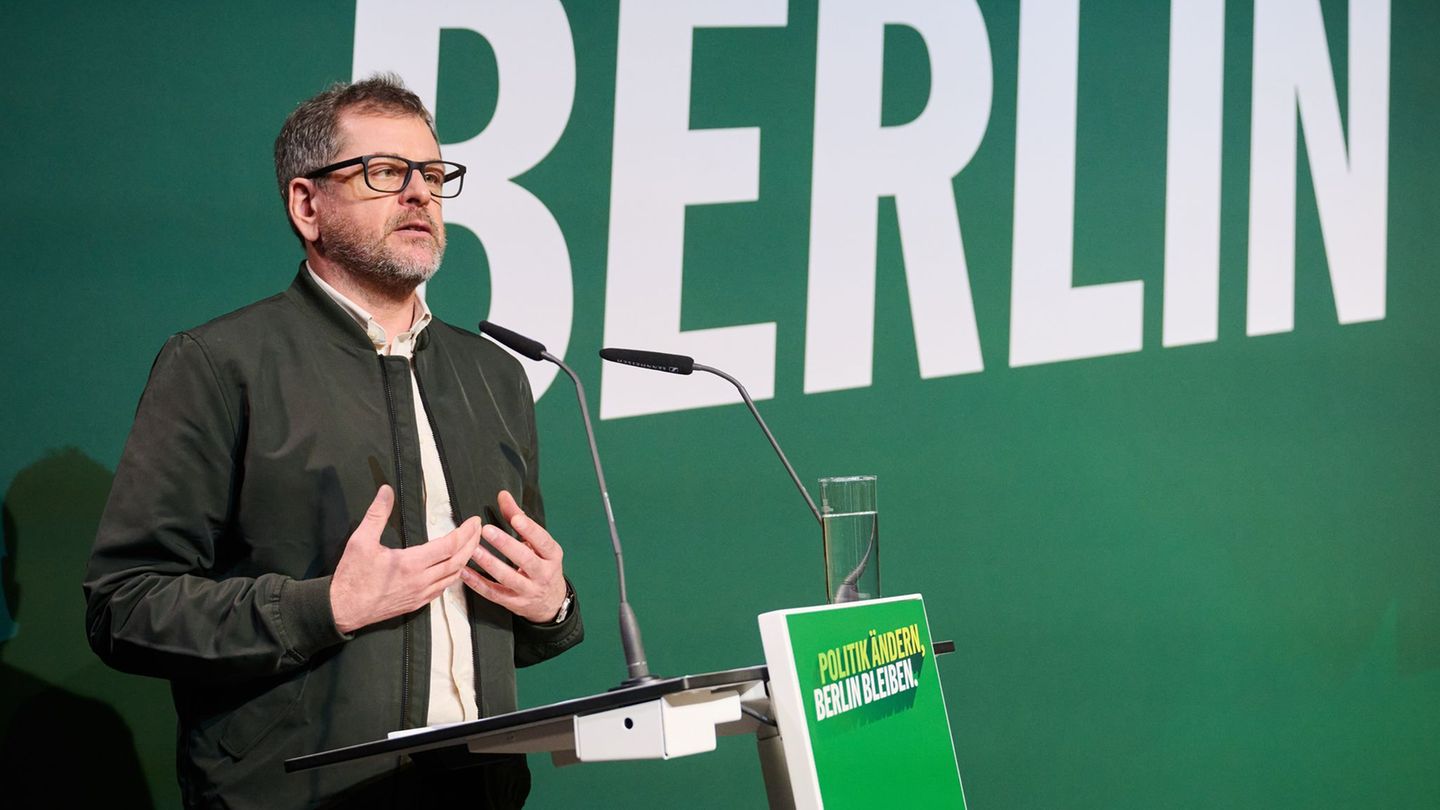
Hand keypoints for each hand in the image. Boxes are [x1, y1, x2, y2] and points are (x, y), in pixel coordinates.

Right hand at [329, 485, 481, 633]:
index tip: (474, 520)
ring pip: (453, 577)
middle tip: (479, 529)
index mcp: (411, 563)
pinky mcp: (417, 604)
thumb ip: (377, 514)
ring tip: (471, 545)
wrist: (342, 610)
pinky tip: (453, 568)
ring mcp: (421, 595)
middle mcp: (422, 581)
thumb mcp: (360, 541)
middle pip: (458, 561)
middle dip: (472, 543)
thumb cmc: (351, 576)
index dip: (466, 532)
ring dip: (465, 560)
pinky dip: (453, 575)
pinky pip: (443, 589)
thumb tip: (386, 490)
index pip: (449, 545)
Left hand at [461, 490, 566, 622]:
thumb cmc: (542, 565)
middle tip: (487, 530)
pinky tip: (465, 572)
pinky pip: (493, 593)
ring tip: (473, 550)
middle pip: (525, 560)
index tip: (515, 519)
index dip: (530, 530)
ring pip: (508, 578)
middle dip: (506, 545)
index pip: (543, 541)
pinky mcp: (513, 603)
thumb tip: (503, 496)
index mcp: (552, 556)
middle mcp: (543, 574)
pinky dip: (478, 583)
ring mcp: (528, 591)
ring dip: (490, 564)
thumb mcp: (538, 543)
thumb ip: (519, 518)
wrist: (550, 602)